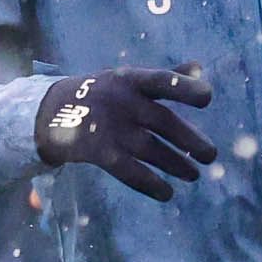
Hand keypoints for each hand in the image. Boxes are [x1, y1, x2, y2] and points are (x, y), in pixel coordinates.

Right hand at [34, 67, 216, 198]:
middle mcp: (122, 101)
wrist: (50, 112)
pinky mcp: (99, 152)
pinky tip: (167, 193)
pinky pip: (130, 171)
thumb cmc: (101, 94)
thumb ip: (165, 77)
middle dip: (190, 139)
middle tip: (211, 155)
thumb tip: (200, 68)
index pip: (161, 80)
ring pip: (151, 149)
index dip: (184, 88)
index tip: (207, 97)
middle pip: (163, 121)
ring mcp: (109, 127)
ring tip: (194, 175)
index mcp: (130, 79)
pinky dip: (150, 184)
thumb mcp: (129, 79)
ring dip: (175, 164)